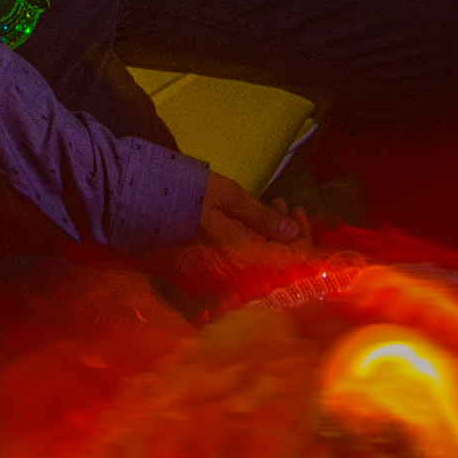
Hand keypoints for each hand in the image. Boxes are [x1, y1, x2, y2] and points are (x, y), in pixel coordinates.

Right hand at [194, 171, 309, 261]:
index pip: (288, 258)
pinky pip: (253, 248)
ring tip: (276, 202)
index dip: (302, 237)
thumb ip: (262, 216)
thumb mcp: (230, 197)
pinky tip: (261, 210)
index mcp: (243, 250)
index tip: (298, 210)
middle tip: (286, 204)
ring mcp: (232, 259)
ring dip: (277, 228)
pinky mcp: (225, 252)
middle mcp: (240, 262)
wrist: (155, 201)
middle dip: (290, 230)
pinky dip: (262, 230)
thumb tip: (293, 231)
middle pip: (280, 257)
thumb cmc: (193, 195)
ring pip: (267, 251)